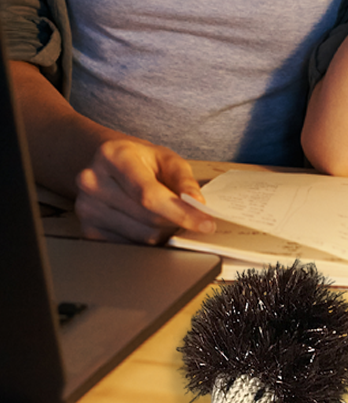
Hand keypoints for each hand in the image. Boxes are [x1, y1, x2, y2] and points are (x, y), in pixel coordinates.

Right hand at [75, 138, 216, 243]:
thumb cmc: (141, 160)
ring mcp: (86, 208)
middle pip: (148, 219)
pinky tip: (147, 222)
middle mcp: (93, 181)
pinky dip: (146, 239)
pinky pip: (128, 246)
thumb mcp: (167, 158)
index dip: (181, 212)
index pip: (150, 195)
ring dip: (163, 232)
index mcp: (114, 156)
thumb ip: (184, 180)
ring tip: (164, 214)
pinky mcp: (87, 229)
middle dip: (176, 221)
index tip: (205, 223)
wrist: (109, 163)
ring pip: (141, 237)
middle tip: (189, 215)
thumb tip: (197, 203)